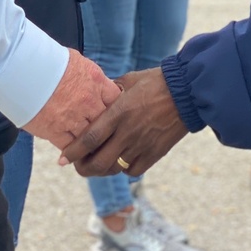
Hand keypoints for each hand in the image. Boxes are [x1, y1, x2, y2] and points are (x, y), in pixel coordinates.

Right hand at [22, 49, 120, 150]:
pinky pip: (71, 147)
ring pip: (91, 138)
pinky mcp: (55, 131)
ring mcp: (73, 117)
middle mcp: (89, 100)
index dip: (117, 108)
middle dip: (107, 129)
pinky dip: (72, 152)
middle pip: (108, 122)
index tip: (114, 114)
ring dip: (91, 144)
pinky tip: (73, 154)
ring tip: (92, 150)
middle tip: (108, 138)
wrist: (22, 67)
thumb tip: (99, 86)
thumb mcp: (77, 62)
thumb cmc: (47, 60)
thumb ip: (91, 78)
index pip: (117, 100)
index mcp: (96, 81)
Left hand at [58, 68, 187, 177]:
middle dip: (83, 168)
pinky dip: (122, 169)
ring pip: (114, 169)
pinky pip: (132, 170)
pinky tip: (120, 161)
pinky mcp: (155, 154)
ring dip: (102, 170)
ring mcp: (142, 145)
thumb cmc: (157, 82)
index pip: (90, 139)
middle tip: (77, 166)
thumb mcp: (130, 81)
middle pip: (99, 162)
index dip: (73, 151)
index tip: (62, 159)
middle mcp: (129, 132)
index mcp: (119, 113)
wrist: (188, 92)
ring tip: (96, 164)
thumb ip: (111, 92)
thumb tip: (96, 95)